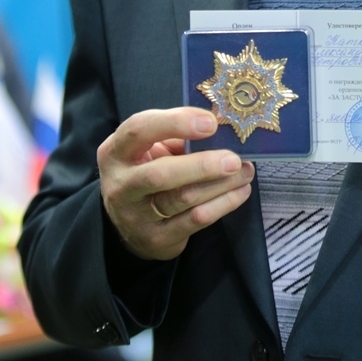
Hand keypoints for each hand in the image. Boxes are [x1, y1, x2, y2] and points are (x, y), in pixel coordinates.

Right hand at [98, 107, 254, 259]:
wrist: (131, 222)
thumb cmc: (147, 170)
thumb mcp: (151, 149)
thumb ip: (177, 136)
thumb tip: (222, 127)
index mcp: (115, 152)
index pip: (139, 130)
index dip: (175, 123)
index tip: (210, 122)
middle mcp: (120, 185)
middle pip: (160, 174)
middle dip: (202, 165)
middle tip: (234, 159)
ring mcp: (135, 216)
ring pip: (183, 199)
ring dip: (221, 184)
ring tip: (246, 170)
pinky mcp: (156, 238)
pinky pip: (195, 220)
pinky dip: (224, 203)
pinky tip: (241, 191)